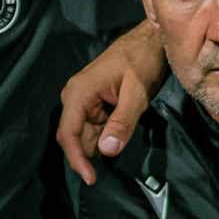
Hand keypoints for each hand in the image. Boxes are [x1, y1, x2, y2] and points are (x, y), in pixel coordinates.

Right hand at [57, 21, 165, 184]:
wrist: (150, 40)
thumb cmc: (143, 60)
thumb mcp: (137, 93)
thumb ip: (122, 121)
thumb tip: (107, 150)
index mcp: (79, 92)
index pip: (68, 133)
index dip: (77, 159)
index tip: (91, 178)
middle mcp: (75, 96)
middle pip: (74, 136)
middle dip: (90, 153)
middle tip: (115, 162)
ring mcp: (83, 99)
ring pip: (85, 133)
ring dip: (101, 142)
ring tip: (124, 134)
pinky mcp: (93, 101)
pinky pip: (94, 126)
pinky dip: (106, 134)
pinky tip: (121, 132)